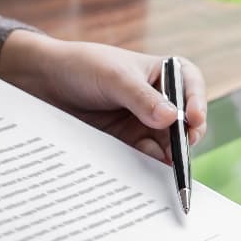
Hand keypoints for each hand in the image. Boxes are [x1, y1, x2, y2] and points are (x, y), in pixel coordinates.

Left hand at [0, 30, 207, 162]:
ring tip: (164, 168)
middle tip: (179, 152)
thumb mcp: (114, 77)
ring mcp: (143, 123)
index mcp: (162, 73)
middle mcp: (158, 99)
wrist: (44, 83)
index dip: (197, 102)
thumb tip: (174, 119)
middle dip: (184, 138)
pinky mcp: (127, 143)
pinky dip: (149, 165)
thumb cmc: (83, 67)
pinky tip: (148, 173)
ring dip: (169, 156)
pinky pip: (145, 157)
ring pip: (166, 143)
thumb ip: (142, 99)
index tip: (193, 119)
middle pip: (184, 122)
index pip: (190, 85)